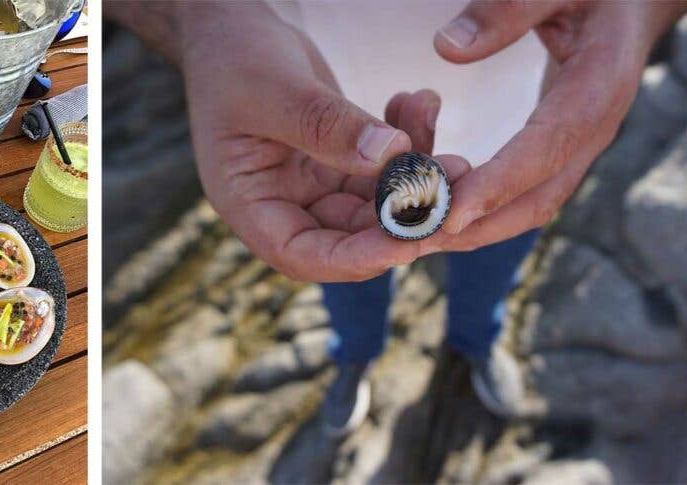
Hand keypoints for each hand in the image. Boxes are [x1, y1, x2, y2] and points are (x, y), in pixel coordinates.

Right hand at [174, 2, 465, 280]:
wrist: (230, 27)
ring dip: (418, 179)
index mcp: (250, 204)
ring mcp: (313, 185)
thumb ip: (326, 126)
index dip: (355, 258)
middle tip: (456, 190)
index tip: (408, 242)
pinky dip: (409, 143)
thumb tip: (390, 155)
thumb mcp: (274, 90)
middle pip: (351, 237)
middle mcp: (284, 205)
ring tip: (457, 153)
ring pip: (378, 204)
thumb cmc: (233, 58)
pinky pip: (384, 168)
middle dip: (405, 218)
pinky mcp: (338, 161)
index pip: (302, 253)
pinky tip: (419, 104)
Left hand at [422, 0, 686, 251]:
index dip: (499, 184)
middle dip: (477, 225)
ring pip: (528, 206)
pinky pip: (521, 194)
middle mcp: (592, 130)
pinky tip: (431, 213)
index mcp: (599, 87)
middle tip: (414, 241)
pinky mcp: (556, 152)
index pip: (548, 148)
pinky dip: (477, 210)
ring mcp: (576, 147)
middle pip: (538, 198)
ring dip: (472, 228)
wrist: (627, 4)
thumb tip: (447, 49)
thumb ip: (509, 9)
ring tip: (411, 238)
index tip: (451, 211)